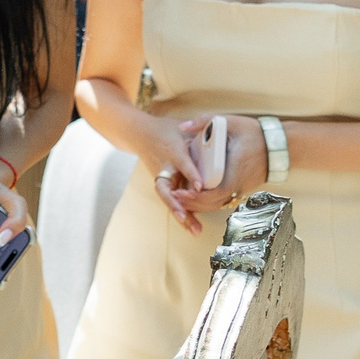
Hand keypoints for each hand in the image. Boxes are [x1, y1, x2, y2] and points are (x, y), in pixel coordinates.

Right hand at [136, 114, 211, 234]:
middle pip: (167, 189)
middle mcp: (164, 167)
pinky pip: (172, 200)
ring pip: (169, 198)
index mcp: (171, 150)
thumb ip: (200, 135)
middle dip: (176, 204)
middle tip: (186, 216)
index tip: (200, 185)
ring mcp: (162, 177)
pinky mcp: (164, 184)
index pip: (181, 163)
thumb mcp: (182, 128)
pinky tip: (192, 226)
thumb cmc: (164, 131)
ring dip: (180, 215)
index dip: (190, 174)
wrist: (139, 134)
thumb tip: (220, 139)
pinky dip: (182, 213)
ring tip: (194, 230)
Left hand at [166, 113, 266, 222]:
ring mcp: (241, 189)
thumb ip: (205, 121)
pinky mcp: (241, 189)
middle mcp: (238, 184)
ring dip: (199, 204)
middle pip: (213, 203)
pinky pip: (223, 200)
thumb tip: (183, 125)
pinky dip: (208, 202)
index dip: (197, 196)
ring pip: (217, 204)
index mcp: (235, 170)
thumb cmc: (255, 134)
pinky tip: (196, 197)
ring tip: (181, 199)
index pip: (215, 192)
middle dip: (193, 203)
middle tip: (175, 197)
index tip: (180, 192)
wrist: (280, 146)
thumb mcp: (231, 122)